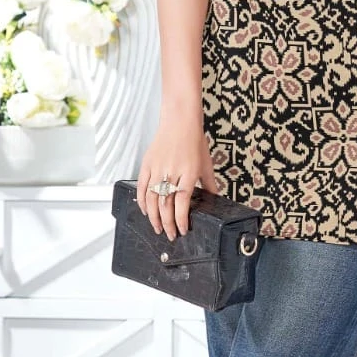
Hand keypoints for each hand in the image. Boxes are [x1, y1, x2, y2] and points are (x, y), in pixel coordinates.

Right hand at [137, 114, 220, 239]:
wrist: (180, 121)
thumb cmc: (194, 141)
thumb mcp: (206, 164)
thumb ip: (210, 184)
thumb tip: (215, 200)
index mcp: (189, 173)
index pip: (183, 202)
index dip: (181, 219)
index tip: (182, 230)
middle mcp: (172, 172)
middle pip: (166, 204)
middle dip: (168, 223)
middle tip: (170, 235)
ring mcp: (158, 168)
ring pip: (152, 198)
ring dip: (154, 217)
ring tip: (158, 228)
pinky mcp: (147, 164)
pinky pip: (142, 186)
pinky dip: (142, 201)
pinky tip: (145, 211)